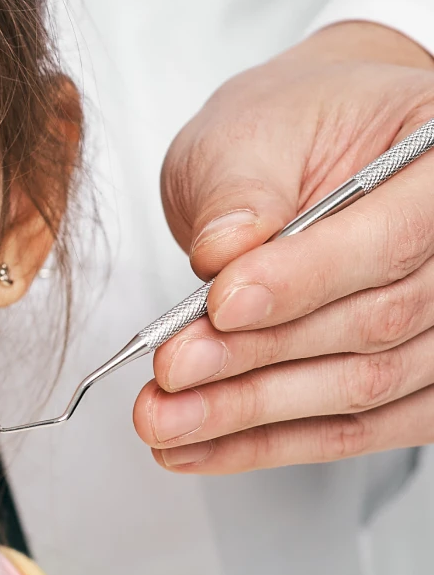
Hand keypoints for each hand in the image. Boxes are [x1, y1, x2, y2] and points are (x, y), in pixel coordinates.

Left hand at [134, 22, 433, 473]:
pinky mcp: (420, 381)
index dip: (304, 280)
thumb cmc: (293, 128)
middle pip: (377, 324)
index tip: (220, 304)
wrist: (310, 153)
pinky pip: (358, 430)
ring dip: (254, 415)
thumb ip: (239, 191)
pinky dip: (270, 443)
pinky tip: (201, 446)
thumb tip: (222, 253)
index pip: (391, 239)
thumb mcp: (249, 132)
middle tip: (171, 371)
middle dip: (258, 358)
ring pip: (366, 388)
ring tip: (165, 420)